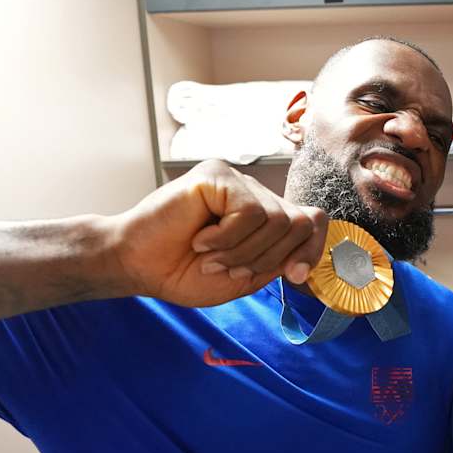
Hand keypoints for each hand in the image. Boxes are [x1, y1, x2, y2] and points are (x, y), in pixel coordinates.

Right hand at [109, 161, 326, 305]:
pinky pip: (250, 212)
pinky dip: (226, 238)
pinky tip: (199, 239)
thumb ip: (278, 263)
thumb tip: (305, 257)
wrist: (138, 266)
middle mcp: (256, 194)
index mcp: (266, 217)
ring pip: (277, 219)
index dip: (312, 249)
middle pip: (300, 223)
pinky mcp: (218, 174)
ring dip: (242, 252)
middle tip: (228, 267)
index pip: (314, 220)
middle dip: (268, 259)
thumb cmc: (183, 272)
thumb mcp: (244, 278)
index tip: (292, 276)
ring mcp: (237, 181)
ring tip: (209, 255)